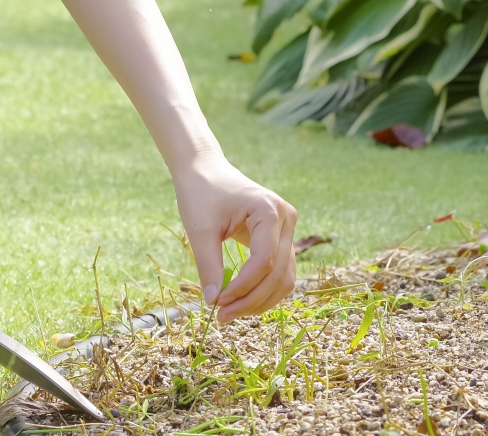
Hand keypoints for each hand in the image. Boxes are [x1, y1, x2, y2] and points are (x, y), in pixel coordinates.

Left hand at [172, 158, 297, 322]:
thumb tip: (213, 302)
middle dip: (251, 300)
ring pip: (284, 278)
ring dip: (259, 301)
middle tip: (222, 317)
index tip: (217, 303)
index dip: (242, 287)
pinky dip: (262, 291)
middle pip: (278, 274)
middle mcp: (286, 219)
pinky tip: (240, 301)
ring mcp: (287, 228)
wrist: (205, 169)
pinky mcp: (281, 237)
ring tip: (230, 313)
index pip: (264, 261)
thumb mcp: (200, 229)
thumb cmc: (201, 193)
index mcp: (269, 210)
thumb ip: (208, 265)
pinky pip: (279, 272)